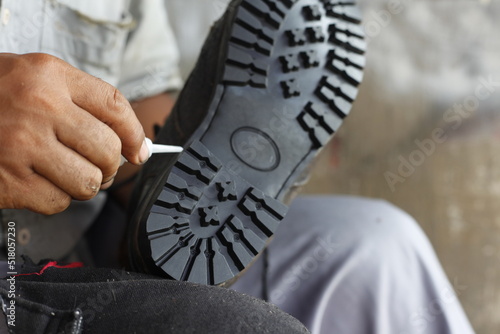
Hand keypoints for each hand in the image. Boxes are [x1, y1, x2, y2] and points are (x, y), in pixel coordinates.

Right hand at [0, 53, 148, 214]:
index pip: (115, 106)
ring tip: (66, 173)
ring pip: (88, 182)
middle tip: (97, 165)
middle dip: (110, 165)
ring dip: (84, 184)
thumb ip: (85, 104)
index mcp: (49, 76)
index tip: (139, 150)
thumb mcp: (36, 80)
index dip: (134, 133)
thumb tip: (134, 146)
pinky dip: (57, 198)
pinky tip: (39, 181)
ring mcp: (21, 146)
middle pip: (108, 150)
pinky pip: (59, 202)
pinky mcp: (9, 181)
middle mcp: (38, 108)